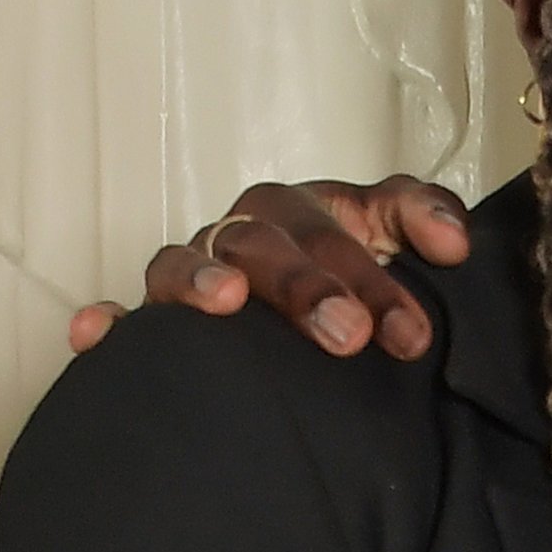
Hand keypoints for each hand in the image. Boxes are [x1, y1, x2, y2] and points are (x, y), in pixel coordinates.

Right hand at [67, 181, 469, 364]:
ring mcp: (198, 273)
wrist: (319, 330)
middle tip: (348, 337)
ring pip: (185, 262)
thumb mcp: (399, 249)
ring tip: (224, 304)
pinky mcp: (157, 319)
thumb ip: (428, 225)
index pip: (342, 221)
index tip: (412, 335)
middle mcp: (249, 235)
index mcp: (311, 213)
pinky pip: (125, 317)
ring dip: (203, 278)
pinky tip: (96, 334)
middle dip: (307, 285)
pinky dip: (110, 323)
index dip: (378, 271)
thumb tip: (455, 243)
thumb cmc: (358, 287)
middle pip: (267, 241)